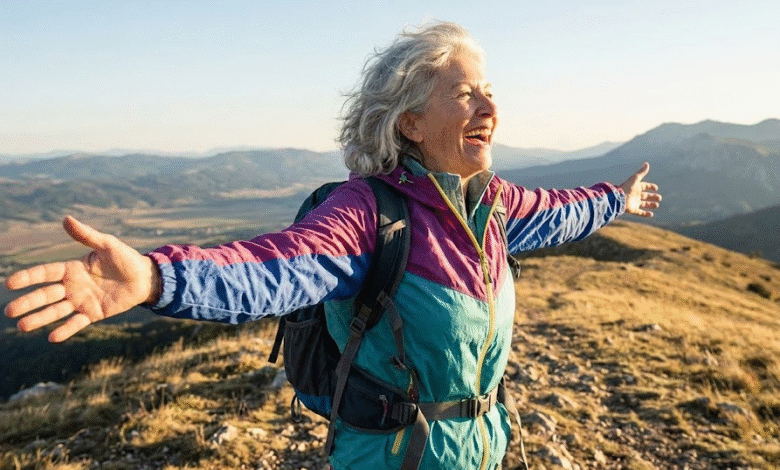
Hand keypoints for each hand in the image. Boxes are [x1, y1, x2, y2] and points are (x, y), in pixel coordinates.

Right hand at [4, 216, 160, 341]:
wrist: (145, 278)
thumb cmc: (125, 258)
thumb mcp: (107, 244)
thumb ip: (87, 235)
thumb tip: (66, 219)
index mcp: (72, 269)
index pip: (45, 273)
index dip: (28, 277)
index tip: (10, 283)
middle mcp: (73, 286)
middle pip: (46, 295)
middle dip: (28, 303)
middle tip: (9, 311)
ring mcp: (82, 301)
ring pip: (56, 311)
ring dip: (40, 319)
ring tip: (22, 326)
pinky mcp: (94, 314)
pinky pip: (77, 323)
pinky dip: (66, 330)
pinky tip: (52, 337)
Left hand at [619, 162, 661, 217]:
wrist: (618, 198)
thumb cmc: (627, 187)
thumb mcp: (635, 178)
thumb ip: (641, 172)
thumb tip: (647, 163)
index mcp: (636, 187)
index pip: (644, 186)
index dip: (650, 186)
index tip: (656, 188)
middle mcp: (635, 195)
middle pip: (645, 196)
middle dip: (652, 197)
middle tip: (659, 198)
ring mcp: (634, 203)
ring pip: (643, 204)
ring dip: (650, 204)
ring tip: (657, 205)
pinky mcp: (632, 210)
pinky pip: (640, 213)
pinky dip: (645, 214)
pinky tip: (651, 214)